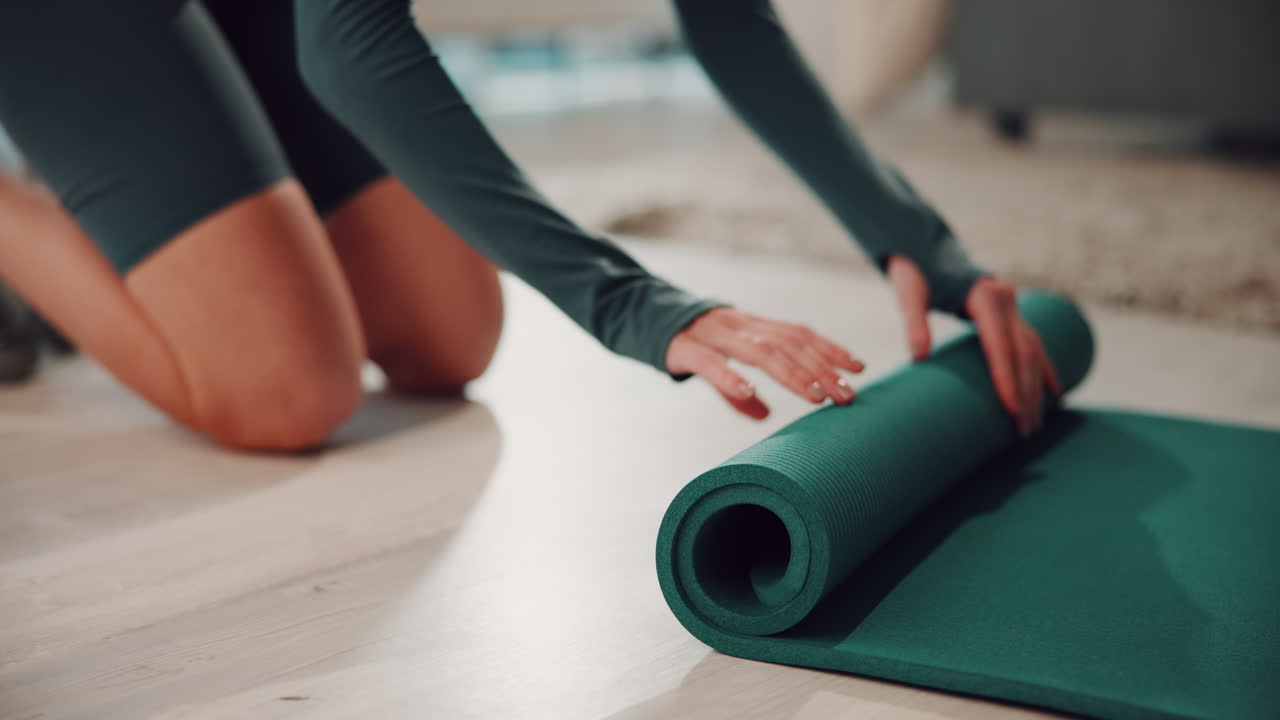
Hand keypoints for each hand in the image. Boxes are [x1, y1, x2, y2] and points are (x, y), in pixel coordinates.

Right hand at [666, 307, 863, 419]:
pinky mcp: (684, 347)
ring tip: (816, 396)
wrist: (638, 314)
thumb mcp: (718, 363)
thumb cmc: (686, 342)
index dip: (830, 349)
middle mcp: (739, 325)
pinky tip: (750, 394)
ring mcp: (713, 334)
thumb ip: (740, 390)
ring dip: (793, 374)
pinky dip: (731, 377)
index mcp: (751, 326)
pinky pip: (710, 363)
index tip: (858, 369)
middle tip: (847, 395)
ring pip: (761, 351)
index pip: (799, 332)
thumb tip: (764, 415)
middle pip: (788, 343)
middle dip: (822, 368)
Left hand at [887, 255, 1061, 435]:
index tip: (1010, 410)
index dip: (1007, 378)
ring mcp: (1013, 307)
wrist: (925, 249)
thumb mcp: (910, 295)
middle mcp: (1007, 301)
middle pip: (1023, 354)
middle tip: (1023, 430)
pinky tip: (1054, 395)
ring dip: (1035, 389)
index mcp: (986, 297)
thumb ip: (914, 323)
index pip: (1001, 345)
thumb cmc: (915, 273)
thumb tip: (918, 357)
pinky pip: (1034, 346)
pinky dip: (1044, 370)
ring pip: (1032, 353)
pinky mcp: (1011, 314)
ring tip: (1033, 424)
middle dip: (1025, 393)